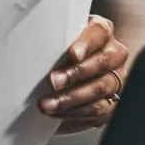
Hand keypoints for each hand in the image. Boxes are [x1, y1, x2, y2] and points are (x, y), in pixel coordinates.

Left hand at [40, 14, 130, 130]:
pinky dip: (75, 112)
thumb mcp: (56, 38)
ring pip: (100, 88)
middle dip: (76, 73)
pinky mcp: (112, 101)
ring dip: (72, 98)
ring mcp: (116, 78)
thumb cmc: (58, 49)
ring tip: (47, 104)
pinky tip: (56, 113)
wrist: (66, 71)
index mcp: (101, 31)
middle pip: (102, 62)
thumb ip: (52, 38)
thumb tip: (29, 42)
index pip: (99, 33)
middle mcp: (114, 54)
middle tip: (53, 81)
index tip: (72, 54)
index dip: (86, 44)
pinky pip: (99, 109)